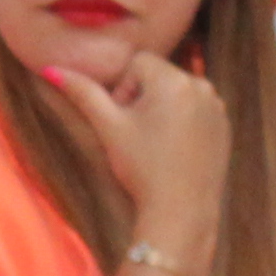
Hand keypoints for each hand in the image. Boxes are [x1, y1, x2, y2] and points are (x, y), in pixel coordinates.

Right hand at [37, 40, 229, 275]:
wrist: (181, 213)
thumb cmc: (142, 168)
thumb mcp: (109, 128)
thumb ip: (83, 94)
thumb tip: (50, 68)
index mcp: (174, 80)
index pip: (138, 62)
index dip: (123, 89)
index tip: (123, 121)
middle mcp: (202, 86)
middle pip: (159, 75)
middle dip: (143, 97)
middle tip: (135, 134)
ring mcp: (217, 107)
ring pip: (178, 92)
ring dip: (162, 108)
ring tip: (154, 143)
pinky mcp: (225, 126)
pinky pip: (197, 109)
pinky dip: (182, 121)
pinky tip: (172, 150)